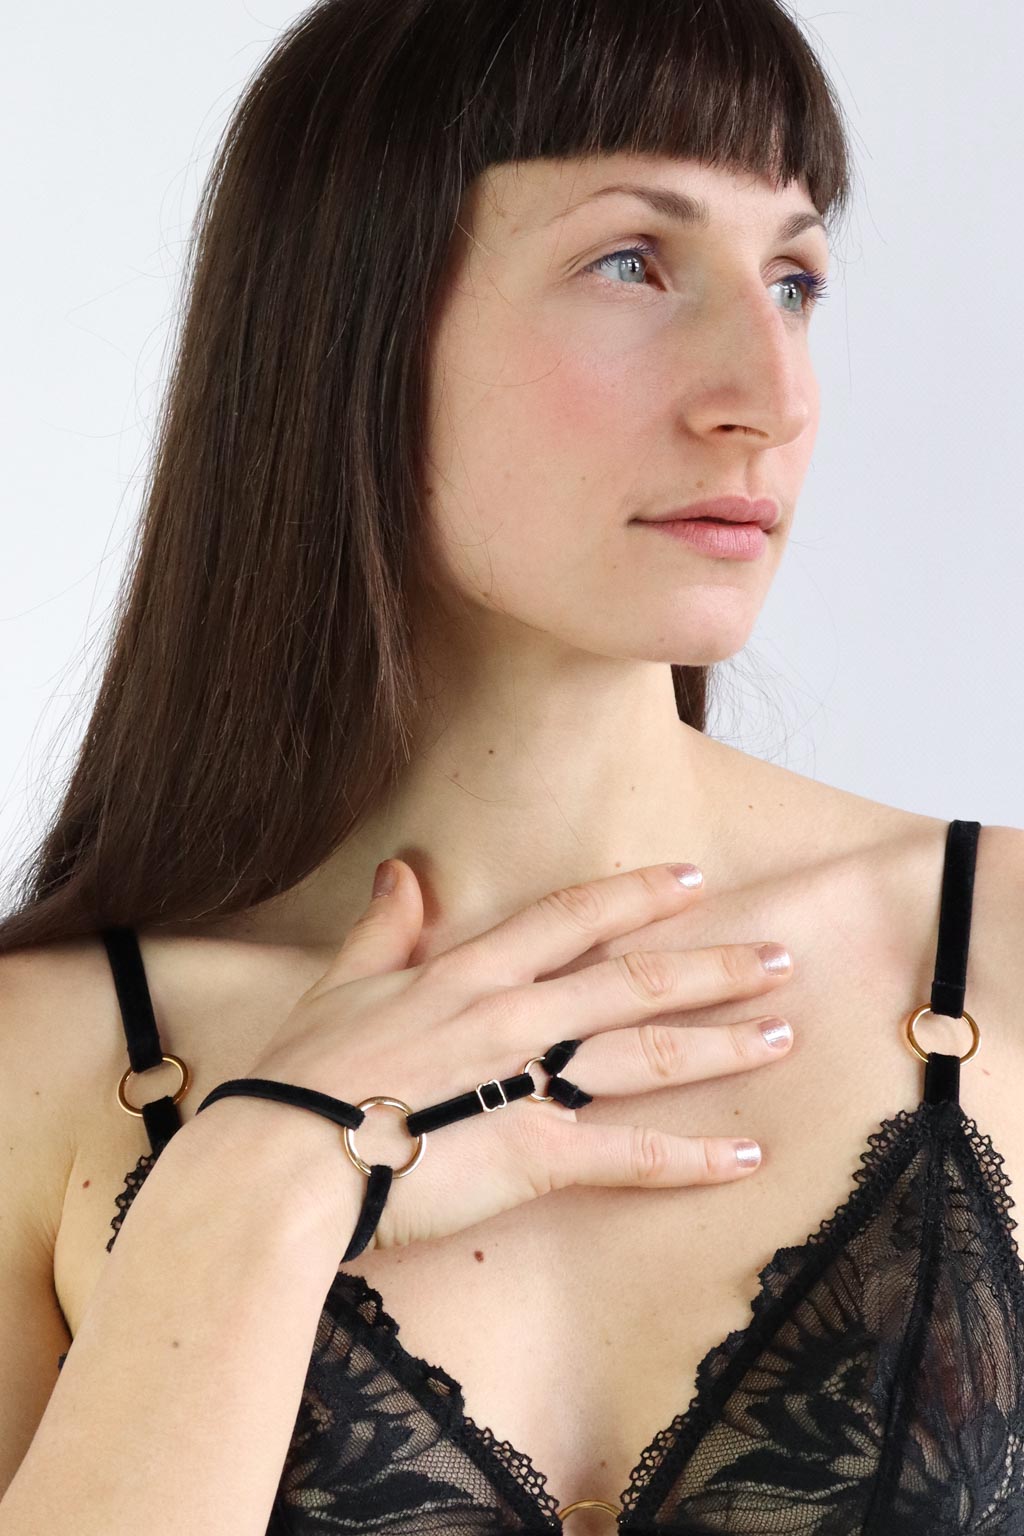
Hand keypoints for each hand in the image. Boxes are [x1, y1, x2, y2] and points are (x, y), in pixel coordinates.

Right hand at [235, 859, 793, 1250]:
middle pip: (635, 981)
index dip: (634, 895)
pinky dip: (692, 1157)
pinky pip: (631, 1153)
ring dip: (723, 1042)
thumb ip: (383, 929)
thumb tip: (401, 871)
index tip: (690, 879)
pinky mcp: (537, 1154)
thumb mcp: (340, 985)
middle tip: (780, 957)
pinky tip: (745, 1154)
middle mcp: (514, 1016)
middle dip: (713, 967)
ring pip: (649, 1053)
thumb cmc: (301, 1075)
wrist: (283, 1159)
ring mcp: (532, 1082)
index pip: (570, 918)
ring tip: (783, 1032)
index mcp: (468, 973)